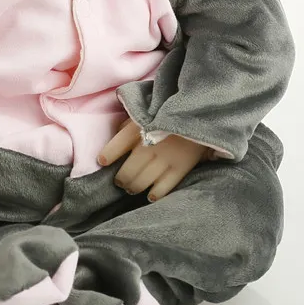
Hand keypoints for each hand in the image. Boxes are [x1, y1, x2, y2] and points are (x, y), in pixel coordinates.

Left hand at [97, 118, 213, 201]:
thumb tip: (115, 136)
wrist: (200, 112)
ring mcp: (165, 159)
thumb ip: (129, 124)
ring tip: (132, 187)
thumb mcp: (145, 110)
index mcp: (138, 128)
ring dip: (133, 188)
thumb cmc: (167, 111)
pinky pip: (162, 189)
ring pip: (141, 183)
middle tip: (120, 181)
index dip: (107, 156)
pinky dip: (154, 194)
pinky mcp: (181, 168)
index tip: (103, 162)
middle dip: (121, 179)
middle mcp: (149, 146)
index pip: (116, 147)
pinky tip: (150, 194)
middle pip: (127, 172)